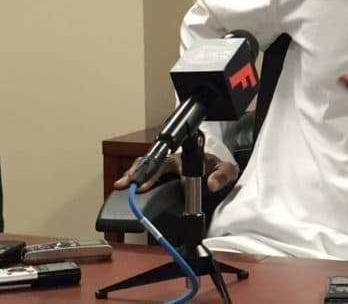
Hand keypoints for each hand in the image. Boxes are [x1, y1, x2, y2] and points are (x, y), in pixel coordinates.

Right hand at [113, 151, 238, 192]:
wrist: (218, 174)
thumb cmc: (219, 170)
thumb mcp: (227, 171)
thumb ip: (222, 175)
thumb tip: (211, 184)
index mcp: (185, 158)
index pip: (166, 163)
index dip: (154, 173)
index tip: (145, 184)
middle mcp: (172, 161)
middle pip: (150, 163)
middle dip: (136, 172)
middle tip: (125, 184)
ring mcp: (166, 169)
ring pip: (145, 167)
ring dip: (132, 176)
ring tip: (120, 185)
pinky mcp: (163, 177)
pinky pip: (146, 176)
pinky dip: (134, 181)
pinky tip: (125, 189)